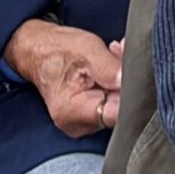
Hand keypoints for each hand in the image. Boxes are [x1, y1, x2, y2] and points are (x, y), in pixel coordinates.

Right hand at [5, 21, 122, 138]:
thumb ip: (110, 68)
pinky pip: (111, 100)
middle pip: (119, 108)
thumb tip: (130, 81)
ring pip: (117, 102)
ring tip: (115, 53)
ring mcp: (84, 121)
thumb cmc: (58, 50)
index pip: (116, 115)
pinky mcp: (89, 113)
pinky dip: (115, 81)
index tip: (136, 74)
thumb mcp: (87, 50)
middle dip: (128, 80)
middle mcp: (78, 124)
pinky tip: (113, 62)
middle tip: (124, 53)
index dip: (132, 95)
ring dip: (122, 77)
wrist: (38, 51)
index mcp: (73, 111)